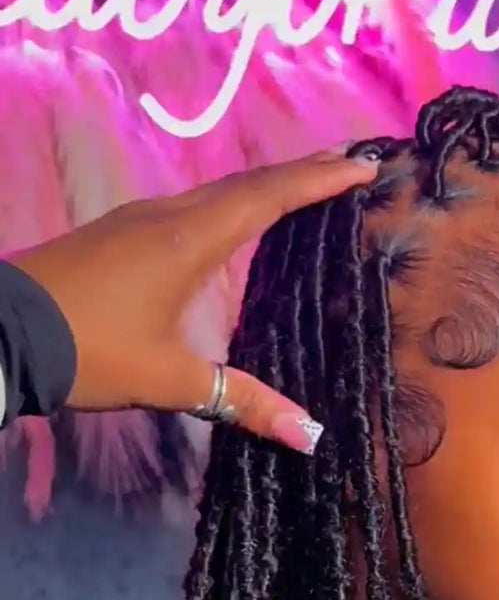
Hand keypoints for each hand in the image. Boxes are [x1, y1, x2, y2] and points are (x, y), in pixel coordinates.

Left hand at [11, 149, 376, 452]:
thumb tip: (309, 436)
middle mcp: (166, 216)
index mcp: (189, 240)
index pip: (268, 198)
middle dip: (299, 174)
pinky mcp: (115, 235)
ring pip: (213, 194)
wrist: (2, 331)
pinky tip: (227, 223)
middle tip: (345, 164)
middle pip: (245, 186)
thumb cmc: (91, 349)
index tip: (362, 164)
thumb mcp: (170, 381)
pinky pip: (187, 208)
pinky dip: (226, 206)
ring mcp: (136, 220)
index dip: (318, 180)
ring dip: (261, 188)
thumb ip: (243, 401)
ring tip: (299, 188)